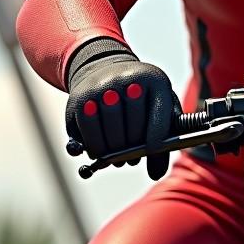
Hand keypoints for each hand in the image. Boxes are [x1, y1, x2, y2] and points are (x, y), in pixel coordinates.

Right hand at [65, 43, 177, 179]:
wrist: (106, 68)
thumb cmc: (141, 97)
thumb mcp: (158, 107)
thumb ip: (163, 138)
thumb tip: (156, 174)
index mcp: (155, 81)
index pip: (159, 114)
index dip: (156, 136)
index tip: (152, 150)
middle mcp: (127, 81)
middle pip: (132, 128)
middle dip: (132, 150)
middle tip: (131, 159)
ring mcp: (102, 88)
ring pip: (108, 133)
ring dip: (111, 153)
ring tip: (116, 158)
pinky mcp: (80, 99)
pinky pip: (85, 131)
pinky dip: (91, 147)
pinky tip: (96, 151)